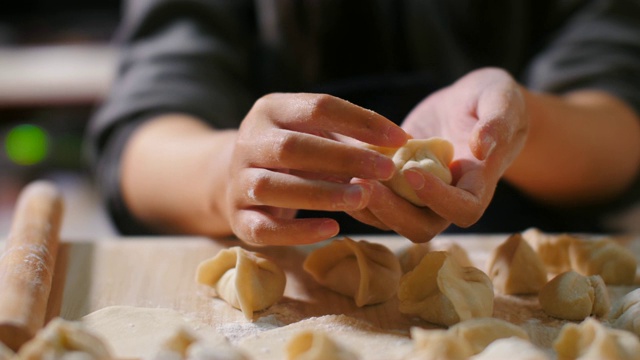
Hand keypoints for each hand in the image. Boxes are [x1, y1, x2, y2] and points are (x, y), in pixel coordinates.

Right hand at [224, 93, 407, 244]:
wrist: (238, 178)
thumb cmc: (293, 153)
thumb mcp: (314, 133)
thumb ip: (349, 136)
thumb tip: (401, 144)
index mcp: (271, 110)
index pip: (319, 107)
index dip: (362, 121)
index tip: (400, 139)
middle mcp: (248, 141)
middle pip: (294, 147)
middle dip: (344, 159)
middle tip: (386, 171)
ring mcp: (237, 180)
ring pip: (274, 186)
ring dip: (323, 194)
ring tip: (363, 198)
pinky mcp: (237, 217)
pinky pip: (264, 228)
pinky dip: (299, 231)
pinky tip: (332, 228)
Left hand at [348, 68, 528, 241]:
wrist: (467, 105)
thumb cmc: (492, 100)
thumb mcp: (502, 99)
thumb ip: (497, 121)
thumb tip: (482, 145)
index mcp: (478, 184)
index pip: (462, 209)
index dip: (438, 198)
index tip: (413, 172)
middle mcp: (448, 199)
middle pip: (420, 226)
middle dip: (391, 210)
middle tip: (363, 181)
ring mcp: (419, 197)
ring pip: (392, 220)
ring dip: (369, 205)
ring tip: (346, 175)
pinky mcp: (397, 187)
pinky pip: (376, 203)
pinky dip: (357, 191)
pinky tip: (338, 170)